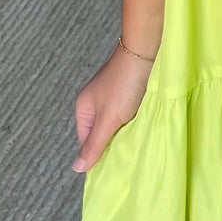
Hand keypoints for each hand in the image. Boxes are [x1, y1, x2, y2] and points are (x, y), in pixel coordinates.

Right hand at [71, 43, 155, 172]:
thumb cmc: (124, 84)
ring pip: (114, 123)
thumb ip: (94, 144)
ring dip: (124, 130)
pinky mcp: (125, 91)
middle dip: (112, 141)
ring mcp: (110, 96)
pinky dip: (132, 119)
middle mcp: (94, 102)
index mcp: (83, 108)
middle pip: (100, 132)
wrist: (145, 52)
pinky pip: (125, 112)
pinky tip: (141, 123)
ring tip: (135, 137)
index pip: (86, 141)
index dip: (98, 153)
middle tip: (126, 151)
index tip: (114, 163)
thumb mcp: (109, 119)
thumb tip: (76, 168)